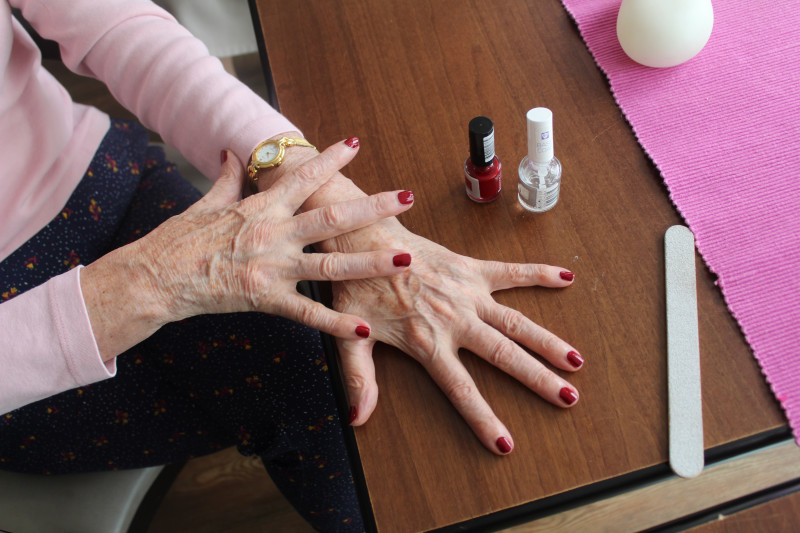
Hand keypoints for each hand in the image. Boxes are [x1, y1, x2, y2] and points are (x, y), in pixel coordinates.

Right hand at [81, 139, 414, 358]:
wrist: (155, 277)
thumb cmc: (179, 239)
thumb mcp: (205, 203)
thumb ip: (226, 179)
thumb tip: (230, 152)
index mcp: (261, 207)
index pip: (303, 177)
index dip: (331, 159)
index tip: (356, 143)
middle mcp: (274, 234)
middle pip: (333, 218)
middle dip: (373, 207)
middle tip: (406, 197)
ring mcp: (272, 267)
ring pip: (331, 266)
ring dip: (371, 263)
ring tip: (405, 259)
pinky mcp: (265, 298)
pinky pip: (308, 314)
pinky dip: (337, 324)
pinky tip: (365, 329)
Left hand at [331, 221, 581, 455]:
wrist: (363, 237)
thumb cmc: (357, 284)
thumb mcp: (351, 335)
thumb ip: (359, 378)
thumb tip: (357, 419)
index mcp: (427, 341)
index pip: (460, 389)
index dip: (483, 418)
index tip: (505, 443)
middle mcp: (454, 319)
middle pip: (504, 355)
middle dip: (538, 379)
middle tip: (569, 398)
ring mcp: (466, 293)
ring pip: (516, 321)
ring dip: (548, 341)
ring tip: (576, 360)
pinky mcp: (470, 268)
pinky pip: (511, 271)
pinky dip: (539, 273)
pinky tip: (567, 278)